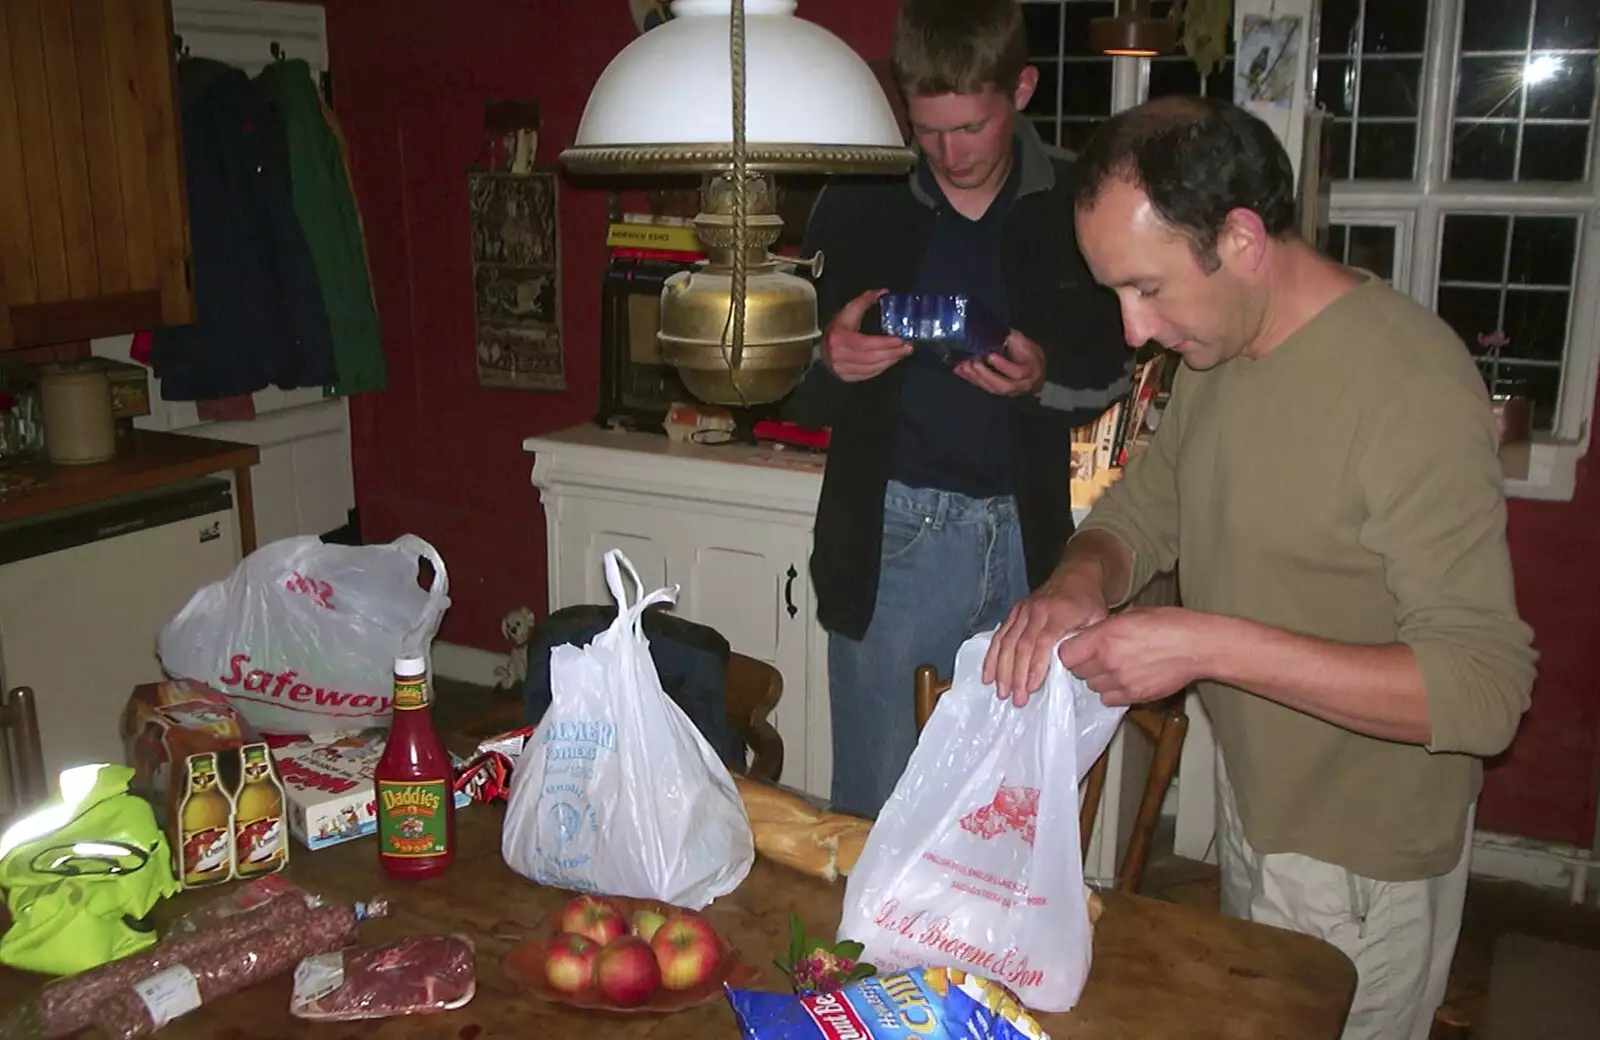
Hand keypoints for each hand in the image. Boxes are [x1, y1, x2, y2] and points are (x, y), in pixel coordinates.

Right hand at [822, 288, 912, 381]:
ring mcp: (841, 369)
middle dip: (892, 353)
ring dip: (889, 361)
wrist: (822, 346)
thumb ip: (865, 300)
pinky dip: (881, 368)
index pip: (864, 343)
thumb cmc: (837, 328)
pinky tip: (890, 361)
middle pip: (870, 358)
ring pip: (871, 369)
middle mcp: (838, 356)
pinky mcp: (845, 377)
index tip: (900, 340)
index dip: (884, 343)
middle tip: (907, 347)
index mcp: (838, 338)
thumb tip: (884, 292)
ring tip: (902, 353)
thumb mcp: (849, 311)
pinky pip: (868, 375)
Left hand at [954, 329, 1044, 396]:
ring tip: (963, 366)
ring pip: (991, 388)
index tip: (990, 356)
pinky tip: (959, 370)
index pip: (1017, 372)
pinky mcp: (996, 390)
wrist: (1035, 373)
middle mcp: (1019, 385)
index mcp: (1029, 371)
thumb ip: (1014, 339)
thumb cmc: (1030, 356)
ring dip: (975, 377)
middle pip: (1002, 385)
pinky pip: (982, 386)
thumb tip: (995, 331)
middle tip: (972, 363)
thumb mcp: (1027, 345)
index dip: (1003, 365)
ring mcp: (1007, 391)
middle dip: (985, 374)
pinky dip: (970, 378)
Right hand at [984, 570, 1108, 705]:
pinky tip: (988, 676)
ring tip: (1001, 692)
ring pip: (1006, 642)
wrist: (1076, 576)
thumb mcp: (1098, 619)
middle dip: (1016, 675)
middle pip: (1021, 645)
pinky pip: (998, 636)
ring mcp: (1022, 610)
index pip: (1042, 642)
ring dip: (1001, 669)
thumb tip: (1074, 667)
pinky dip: (991, 657)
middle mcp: (1036, 610)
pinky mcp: (1013, 612)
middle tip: (1016, 699)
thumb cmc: (1089, 603)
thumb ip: (1087, 641)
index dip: (1035, 666)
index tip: (1031, 688)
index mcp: (1059, 612)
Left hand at [1056, 607, 1212, 706]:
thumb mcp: (1131, 615)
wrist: (1198, 646)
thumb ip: (1105, 629)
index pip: (1065, 654)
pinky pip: (1109, 699)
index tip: (1077, 648)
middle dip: (1084, 664)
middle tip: (1098, 657)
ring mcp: (1121, 681)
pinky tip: (1124, 680)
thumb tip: (1089, 637)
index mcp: (1104, 637)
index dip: (1070, 652)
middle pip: (1077, 672)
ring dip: (1098, 679)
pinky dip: (1112, 692)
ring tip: (1115, 668)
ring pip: (1092, 687)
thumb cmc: (1169, 624)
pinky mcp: (1134, 696)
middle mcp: (1109, 661)